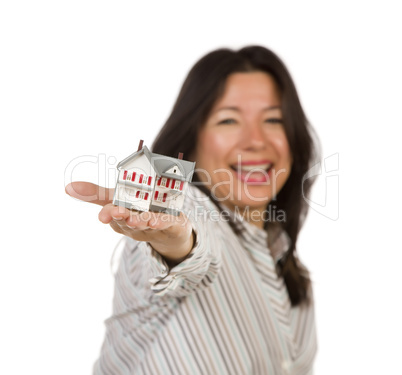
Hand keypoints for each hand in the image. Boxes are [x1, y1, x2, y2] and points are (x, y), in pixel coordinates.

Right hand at [65, 182, 193, 264]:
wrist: (169, 230)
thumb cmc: (139, 212)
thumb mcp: (118, 200)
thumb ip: (96, 194)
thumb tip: (67, 187)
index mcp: (122, 217)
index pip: (113, 216)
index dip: (108, 215)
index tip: (103, 215)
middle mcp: (136, 223)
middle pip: (128, 221)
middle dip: (122, 217)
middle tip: (118, 212)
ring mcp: (154, 226)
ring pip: (146, 224)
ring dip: (142, 222)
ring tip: (138, 219)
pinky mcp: (171, 224)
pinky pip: (166, 223)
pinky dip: (162, 222)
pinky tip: (158, 220)